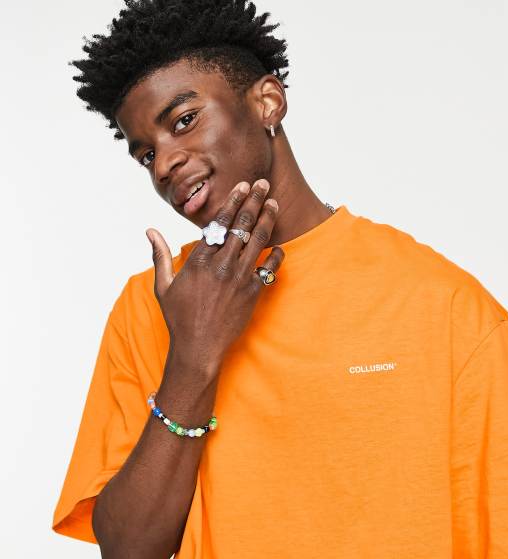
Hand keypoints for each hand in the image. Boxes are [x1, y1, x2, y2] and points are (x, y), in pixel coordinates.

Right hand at [146, 178, 284, 369]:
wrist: (198, 347)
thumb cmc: (178, 317)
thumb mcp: (163, 285)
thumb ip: (160, 255)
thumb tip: (150, 231)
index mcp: (199, 260)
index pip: (220, 223)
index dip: (233, 201)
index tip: (242, 186)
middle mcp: (221, 265)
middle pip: (243, 226)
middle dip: (254, 201)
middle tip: (263, 184)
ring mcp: (239, 279)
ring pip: (258, 242)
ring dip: (267, 220)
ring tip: (273, 204)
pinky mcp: (252, 294)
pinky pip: (269, 269)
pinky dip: (276, 256)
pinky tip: (279, 245)